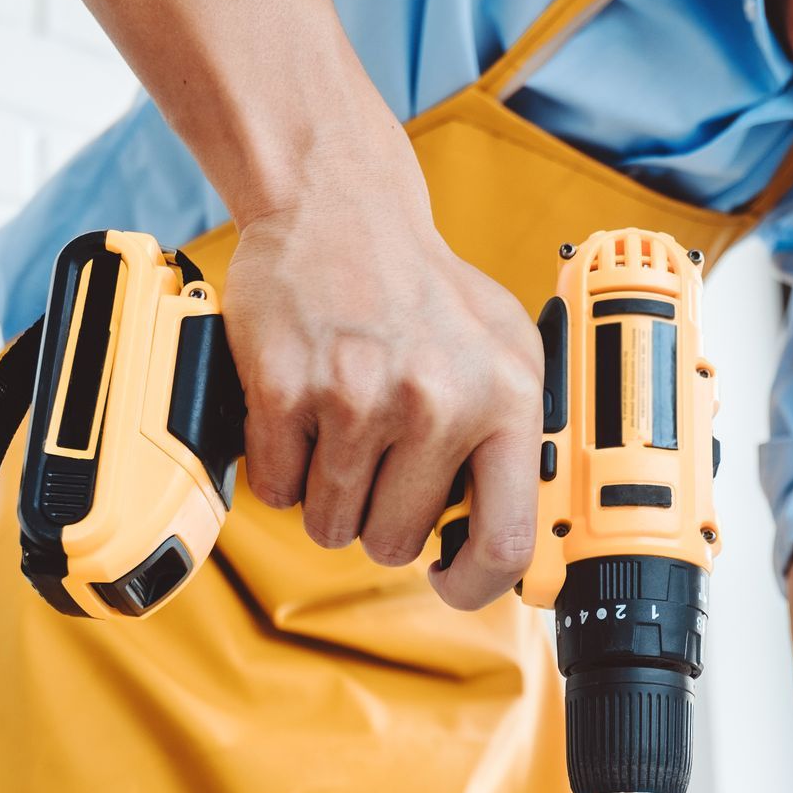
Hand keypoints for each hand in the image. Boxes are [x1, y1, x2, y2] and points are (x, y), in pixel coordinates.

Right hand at [222, 174, 544, 608]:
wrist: (341, 206)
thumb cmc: (425, 288)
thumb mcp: (507, 353)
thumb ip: (516, 441)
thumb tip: (509, 538)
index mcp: (506, 400)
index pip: (504, 542)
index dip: (472, 585)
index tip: (448, 582)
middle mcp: (438, 400)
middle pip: (394, 541)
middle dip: (377, 521)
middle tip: (377, 466)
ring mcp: (359, 396)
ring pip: (330, 523)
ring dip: (328, 496)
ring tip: (342, 433)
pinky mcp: (287, 390)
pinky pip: (276, 489)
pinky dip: (281, 469)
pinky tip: (302, 418)